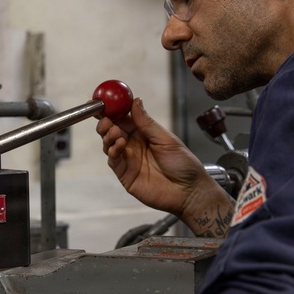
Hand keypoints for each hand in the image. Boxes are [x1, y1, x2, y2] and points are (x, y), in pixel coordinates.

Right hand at [97, 97, 233, 236]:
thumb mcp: (166, 139)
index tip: (107, 102)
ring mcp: (128, 161)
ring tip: (115, 132)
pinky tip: (119, 145)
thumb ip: (147, 123)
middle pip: (113, 131)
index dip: (114, 111)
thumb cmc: (183, 165)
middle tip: (105, 118)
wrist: (189, 191)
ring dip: (108, 136)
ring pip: (109, 145)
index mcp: (144, 134)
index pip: (124, 119)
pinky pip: (113, 161)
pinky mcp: (125, 175)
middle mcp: (134, 146)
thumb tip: (136, 101)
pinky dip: (113, 151)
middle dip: (106, 123)